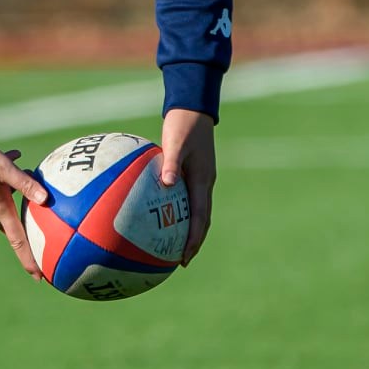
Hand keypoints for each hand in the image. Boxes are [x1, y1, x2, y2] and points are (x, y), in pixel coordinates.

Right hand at [0, 139, 49, 278]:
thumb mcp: (4, 168)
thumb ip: (24, 183)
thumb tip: (45, 198)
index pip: (18, 241)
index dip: (29, 259)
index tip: (39, 276)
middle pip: (11, 224)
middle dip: (24, 226)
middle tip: (38, 228)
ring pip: (1, 203)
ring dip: (13, 193)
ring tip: (24, 172)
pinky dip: (1, 182)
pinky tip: (10, 159)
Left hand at [158, 108, 216, 265]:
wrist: (193, 108)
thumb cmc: (183, 124)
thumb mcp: (175, 142)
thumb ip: (172, 163)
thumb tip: (167, 183)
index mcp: (202, 180)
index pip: (200, 217)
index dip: (193, 239)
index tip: (184, 257)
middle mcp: (204, 183)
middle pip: (202, 220)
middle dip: (193, 242)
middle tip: (181, 260)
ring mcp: (200, 179)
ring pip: (197, 211)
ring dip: (189, 230)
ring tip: (175, 246)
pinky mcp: (193, 173)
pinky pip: (188, 198)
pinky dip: (181, 212)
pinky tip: (164, 215)